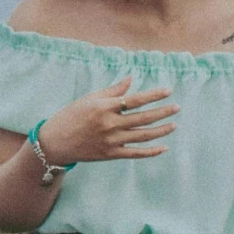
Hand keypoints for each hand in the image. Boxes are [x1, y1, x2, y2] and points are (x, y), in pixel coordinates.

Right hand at [37, 75, 178, 164]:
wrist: (56, 142)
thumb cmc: (71, 116)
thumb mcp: (89, 99)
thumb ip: (112, 91)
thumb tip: (131, 79)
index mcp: (104, 107)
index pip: (135, 100)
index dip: (153, 95)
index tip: (168, 90)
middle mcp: (109, 124)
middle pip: (143, 118)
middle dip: (162, 112)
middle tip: (177, 107)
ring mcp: (111, 141)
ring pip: (143, 135)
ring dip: (161, 130)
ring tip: (174, 124)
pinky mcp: (111, 154)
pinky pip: (135, 153)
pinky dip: (151, 152)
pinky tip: (163, 147)